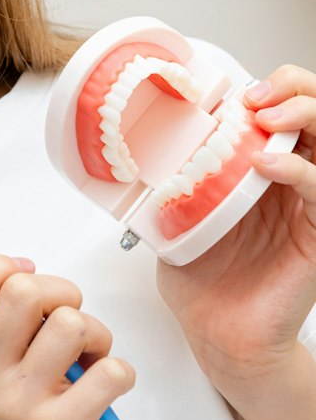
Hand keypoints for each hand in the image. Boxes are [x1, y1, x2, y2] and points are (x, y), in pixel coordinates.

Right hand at [0, 254, 134, 419]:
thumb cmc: (32, 413)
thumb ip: (1, 317)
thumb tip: (23, 267)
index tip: (24, 271)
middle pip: (20, 291)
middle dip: (61, 290)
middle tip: (68, 315)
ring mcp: (18, 406)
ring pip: (70, 323)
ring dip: (96, 332)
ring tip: (89, 357)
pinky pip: (109, 370)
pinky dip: (120, 371)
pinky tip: (106, 387)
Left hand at [157, 64, 315, 381]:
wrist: (217, 333)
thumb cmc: (199, 273)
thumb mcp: (173, 209)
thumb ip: (164, 174)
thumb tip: (123, 145)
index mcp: (261, 165)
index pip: (284, 108)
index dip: (273, 86)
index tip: (238, 89)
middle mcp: (292, 178)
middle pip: (314, 114)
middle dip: (294, 89)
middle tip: (257, 96)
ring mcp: (308, 205)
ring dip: (303, 116)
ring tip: (266, 116)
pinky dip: (298, 170)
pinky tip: (267, 164)